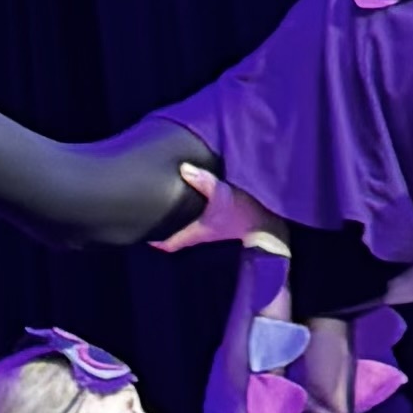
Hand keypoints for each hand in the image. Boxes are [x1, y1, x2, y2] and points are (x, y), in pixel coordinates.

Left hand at [151, 161, 286, 249]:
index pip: (169, 244)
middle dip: (161, 227)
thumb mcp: (224, 195)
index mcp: (196, 231)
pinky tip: (190, 199)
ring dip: (176, 219)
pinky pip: (198, 219)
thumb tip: (183, 169)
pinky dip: (190, 213)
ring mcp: (211, 229)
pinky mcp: (221, 222)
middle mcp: (200, 233)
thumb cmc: (244, 214)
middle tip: (147, 213)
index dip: (154, 239)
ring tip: (163, 205)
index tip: (142, 231)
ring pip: (186, 227)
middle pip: (174, 235)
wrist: (270, 227)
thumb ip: (204, 181)